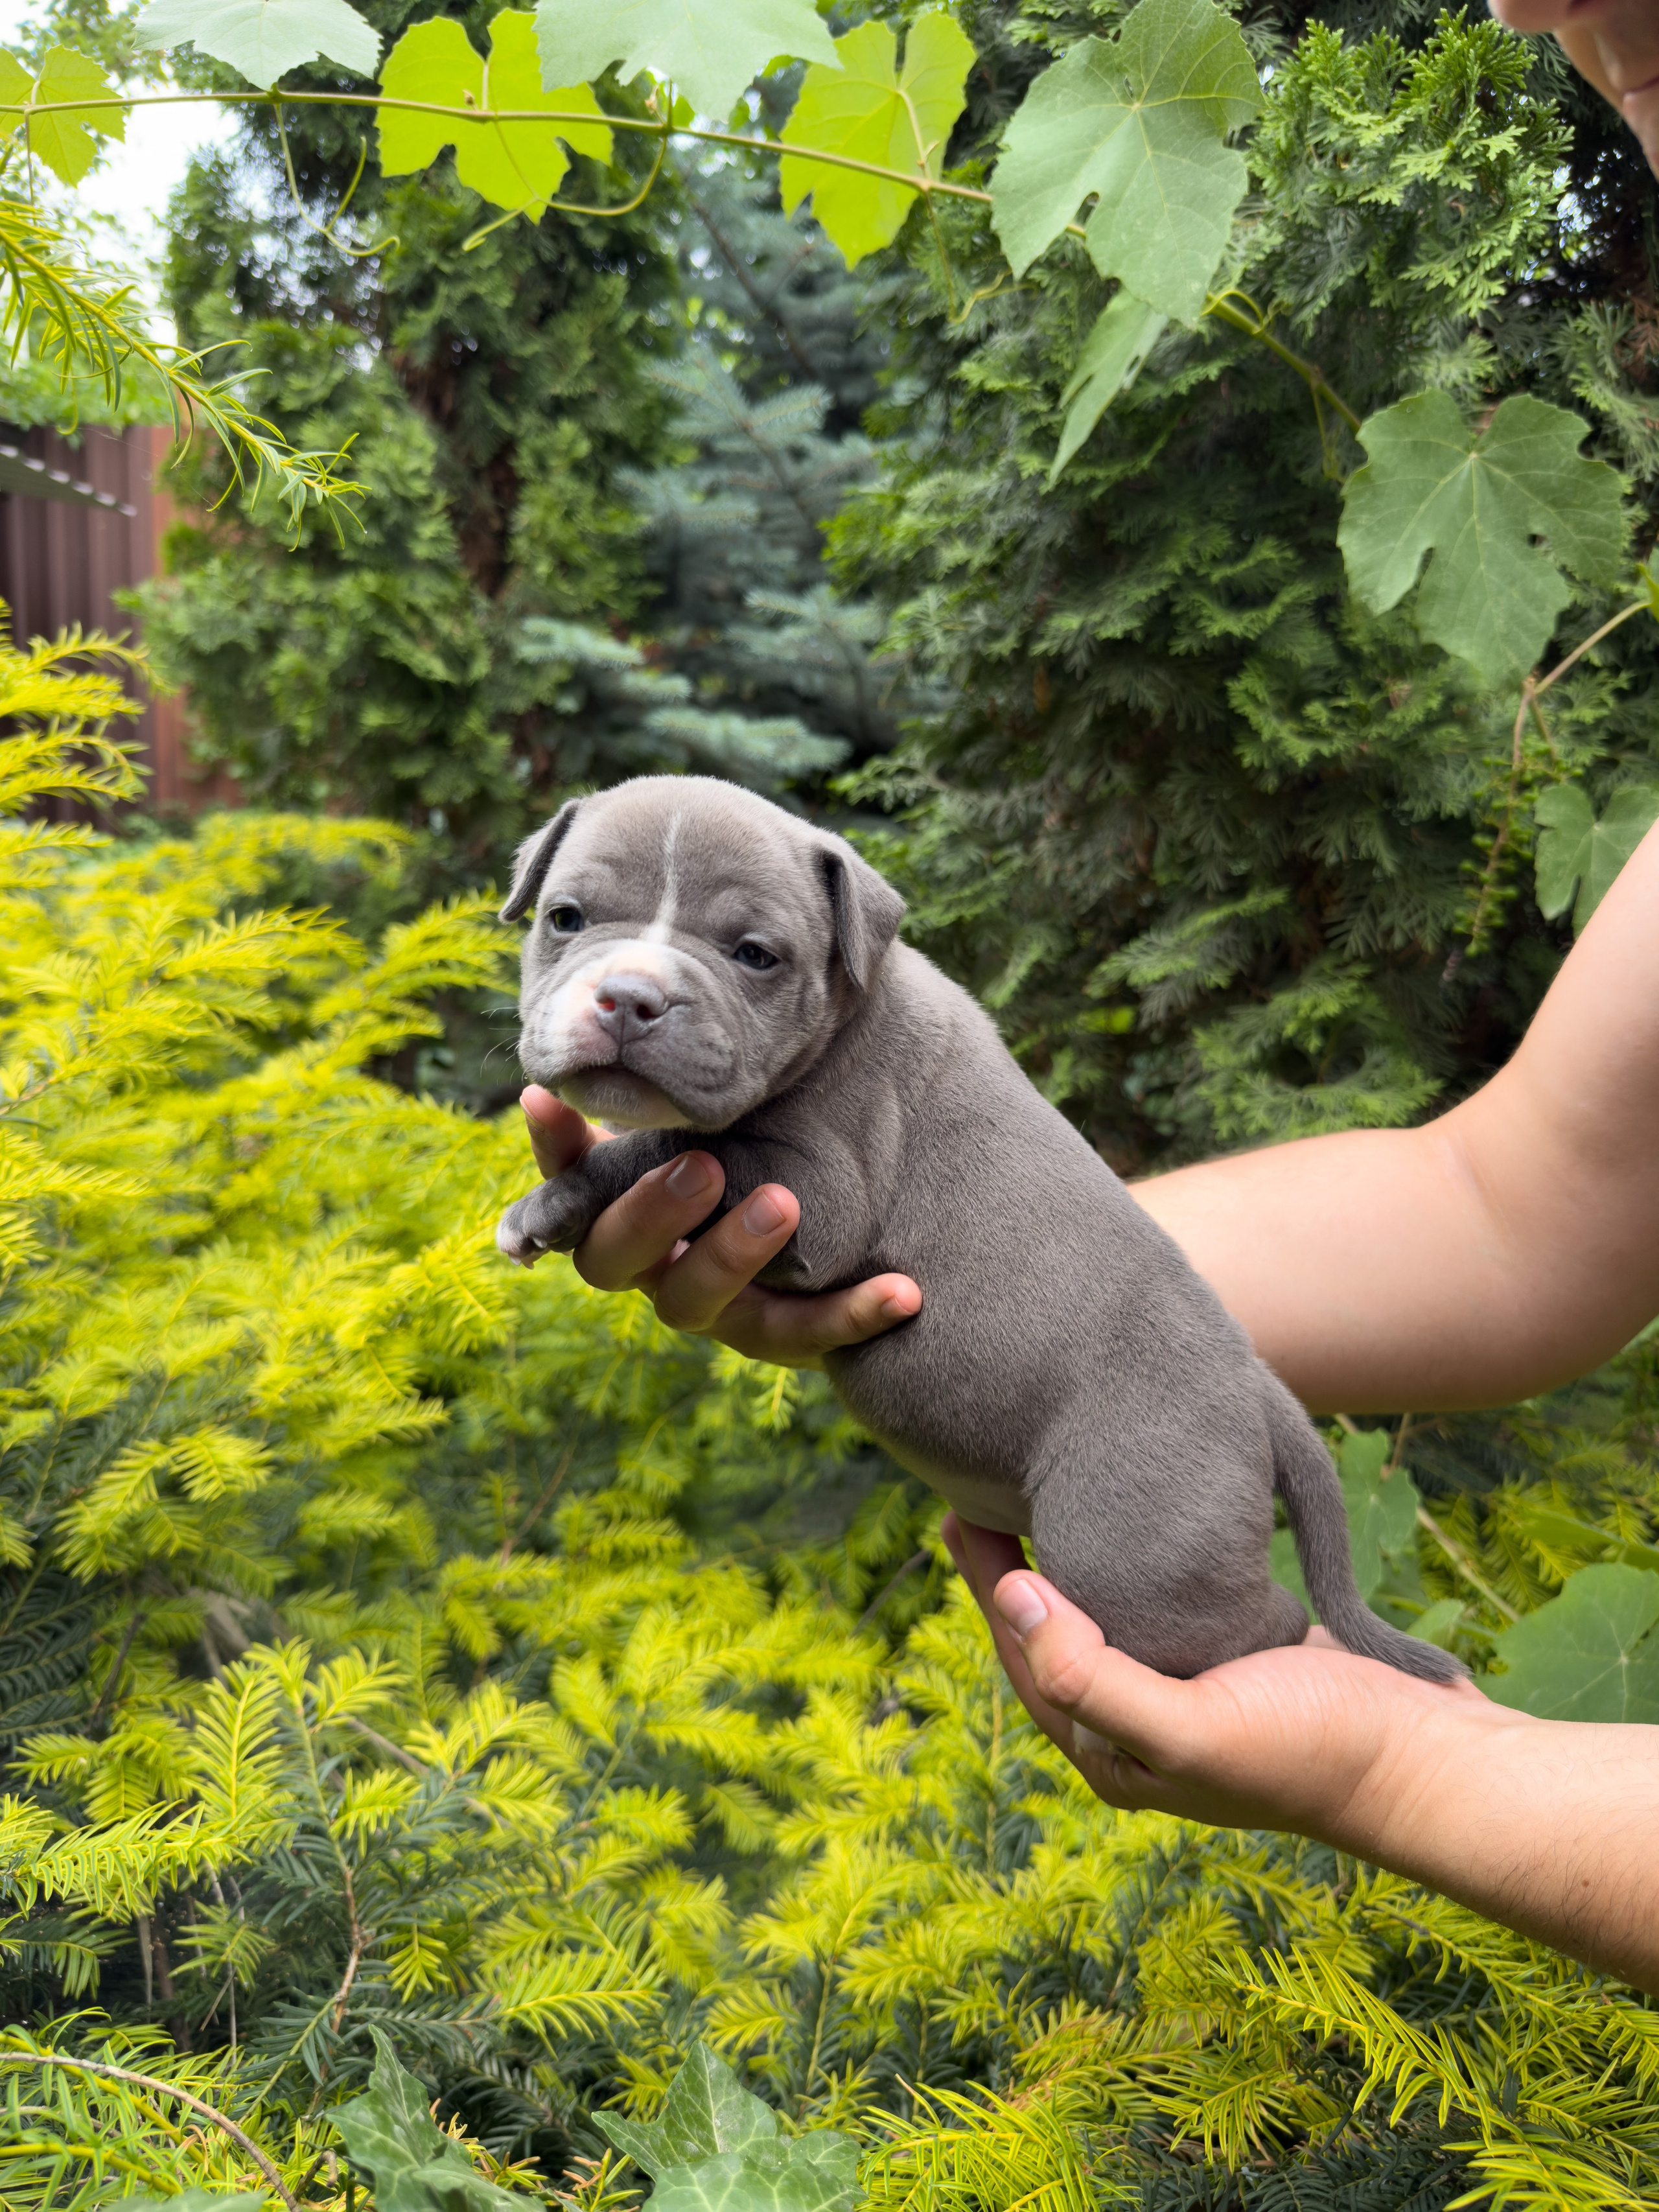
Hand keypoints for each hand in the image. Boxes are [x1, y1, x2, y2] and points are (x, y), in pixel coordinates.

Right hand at [517, 1087, 921, 1366]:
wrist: (832, 1239)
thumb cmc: (754, 1154)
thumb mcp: (716, 1122)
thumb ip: (673, 1090)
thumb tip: (591, 1045)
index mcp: (623, 1217)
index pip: (566, 1189)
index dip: (554, 1152)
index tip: (544, 1097)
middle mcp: (655, 1270)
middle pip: (615, 1260)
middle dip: (650, 1212)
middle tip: (696, 1165)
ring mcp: (714, 1311)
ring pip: (698, 1303)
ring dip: (734, 1253)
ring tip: (780, 1202)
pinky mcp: (781, 1337)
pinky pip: (811, 1334)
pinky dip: (855, 1313)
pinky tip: (904, 1290)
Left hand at [942, 1513, 1500, 1851]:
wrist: (1427, 1762)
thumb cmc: (1311, 1751)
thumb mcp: (1189, 1729)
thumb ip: (1093, 1676)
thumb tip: (1017, 1600)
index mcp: (1114, 1759)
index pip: (1026, 1660)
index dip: (989, 1588)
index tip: (959, 1514)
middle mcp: (1143, 1730)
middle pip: (1055, 1639)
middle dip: (1013, 1572)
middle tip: (978, 1494)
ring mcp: (1190, 1694)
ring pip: (1104, 1619)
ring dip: (1068, 1563)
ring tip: (1038, 1495)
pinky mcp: (1233, 1662)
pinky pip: (1160, 1607)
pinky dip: (1131, 1565)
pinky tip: (1128, 1522)